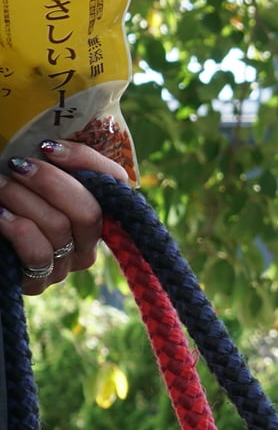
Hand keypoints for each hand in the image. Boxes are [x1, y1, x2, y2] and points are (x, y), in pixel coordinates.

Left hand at [0, 140, 134, 295]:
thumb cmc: (4, 193)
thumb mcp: (27, 170)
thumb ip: (51, 160)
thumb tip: (52, 146)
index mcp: (91, 207)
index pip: (114, 182)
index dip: (88, 163)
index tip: (47, 147)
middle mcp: (85, 241)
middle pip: (90, 212)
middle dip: (50, 183)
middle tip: (16, 166)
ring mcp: (63, 265)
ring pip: (60, 227)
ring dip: (21, 199)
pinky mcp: (37, 283)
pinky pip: (40, 253)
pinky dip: (17, 229)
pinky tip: (0, 216)